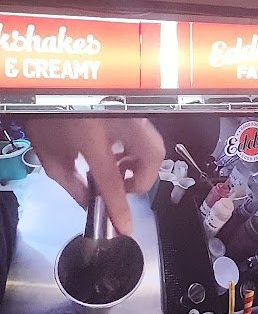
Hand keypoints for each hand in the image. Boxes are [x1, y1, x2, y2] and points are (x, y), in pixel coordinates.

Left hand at [26, 118, 165, 236]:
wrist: (48, 87)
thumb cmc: (46, 118)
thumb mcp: (49, 155)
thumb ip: (71, 183)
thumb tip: (90, 203)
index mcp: (91, 135)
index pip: (112, 179)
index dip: (120, 207)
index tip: (125, 227)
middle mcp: (118, 120)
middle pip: (152, 156)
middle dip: (143, 179)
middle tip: (124, 185)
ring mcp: (128, 110)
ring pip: (153, 142)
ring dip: (141, 162)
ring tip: (120, 167)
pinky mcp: (129, 106)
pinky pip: (144, 131)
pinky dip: (137, 146)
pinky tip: (118, 149)